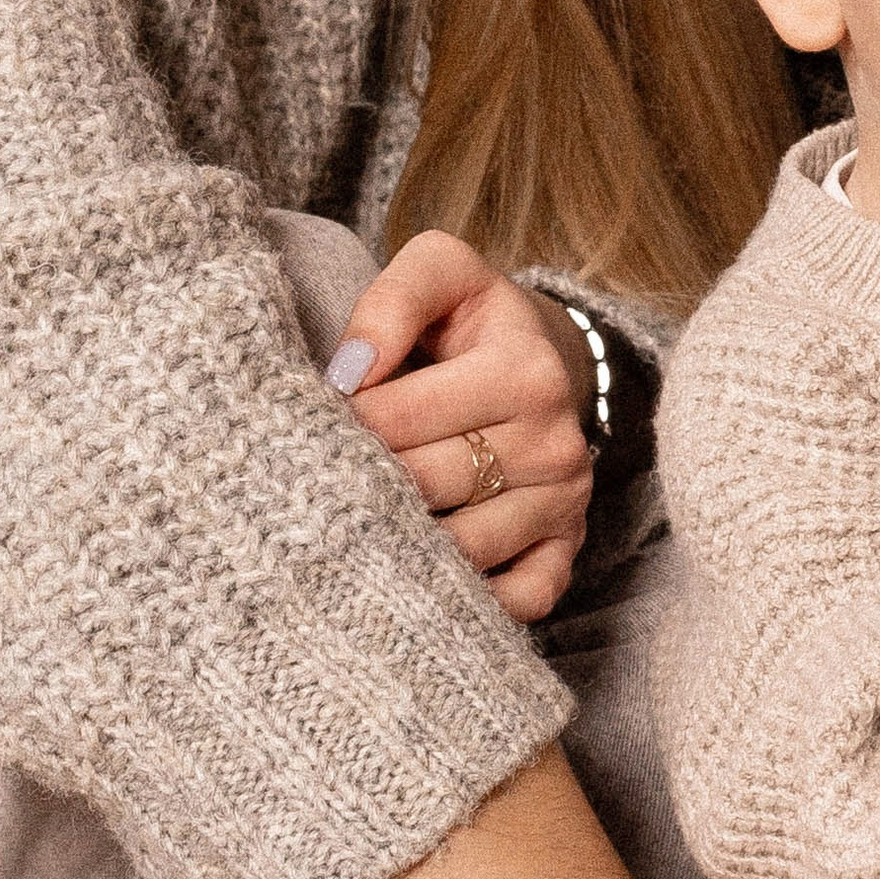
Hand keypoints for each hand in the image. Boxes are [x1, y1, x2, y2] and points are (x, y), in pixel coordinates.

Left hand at [333, 231, 595, 621]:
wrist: (536, 363)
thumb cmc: (467, 323)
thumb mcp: (439, 273)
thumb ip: (391, 301)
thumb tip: (348, 372)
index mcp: (524, 370)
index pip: (401, 417)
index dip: (343, 422)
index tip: (314, 420)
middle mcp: (555, 441)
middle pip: (424, 487)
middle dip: (360, 484)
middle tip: (318, 481)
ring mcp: (564, 504)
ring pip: (462, 551)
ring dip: (400, 547)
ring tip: (355, 527)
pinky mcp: (564, 552)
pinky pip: (521, 601)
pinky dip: (471, 604)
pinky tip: (423, 579)